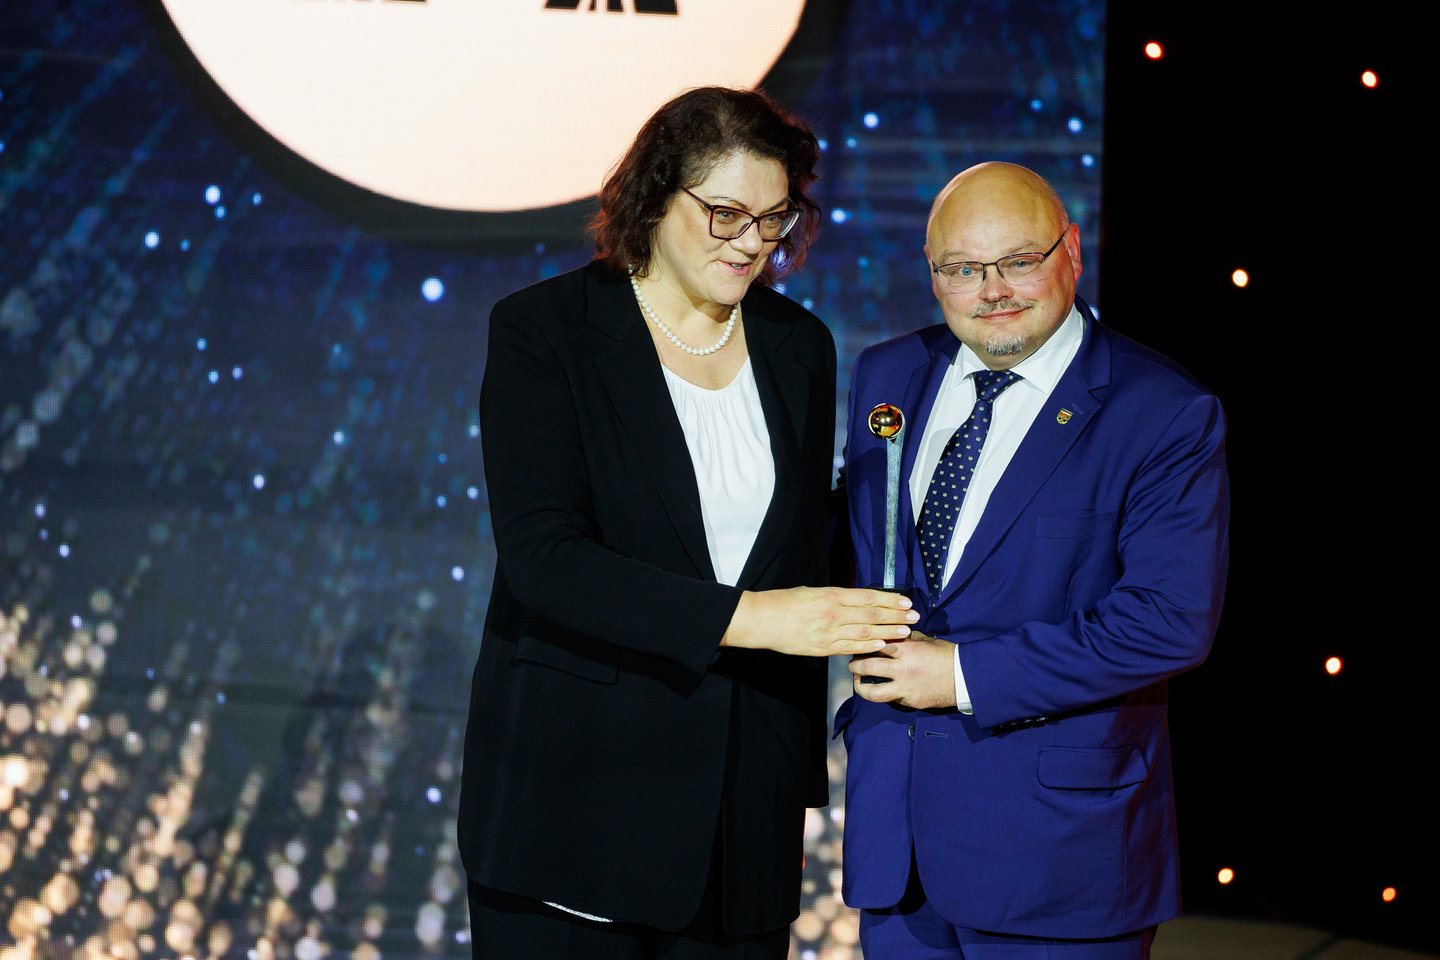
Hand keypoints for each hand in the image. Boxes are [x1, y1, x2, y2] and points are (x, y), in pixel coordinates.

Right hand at [721, 586, 916, 656]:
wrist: (761, 619)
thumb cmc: (784, 602)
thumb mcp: (812, 591)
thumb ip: (835, 597)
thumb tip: (858, 600)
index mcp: (831, 595)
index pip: (868, 597)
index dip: (890, 600)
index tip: (906, 601)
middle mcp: (833, 612)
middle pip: (872, 614)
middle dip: (896, 616)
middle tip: (914, 617)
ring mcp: (828, 632)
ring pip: (865, 632)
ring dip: (888, 632)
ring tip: (905, 632)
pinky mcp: (822, 648)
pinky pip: (850, 648)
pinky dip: (868, 647)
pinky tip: (882, 645)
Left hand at [848, 631, 957, 708]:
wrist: (965, 678)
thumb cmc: (948, 656)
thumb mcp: (928, 641)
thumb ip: (909, 639)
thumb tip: (895, 636)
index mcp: (906, 650)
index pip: (876, 644)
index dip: (864, 643)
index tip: (858, 643)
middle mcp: (902, 670)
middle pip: (867, 667)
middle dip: (855, 666)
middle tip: (852, 665)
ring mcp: (905, 688)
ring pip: (873, 692)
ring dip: (861, 688)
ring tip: (858, 684)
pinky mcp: (910, 702)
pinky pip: (892, 699)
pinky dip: (886, 694)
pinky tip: (883, 690)